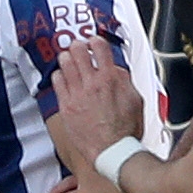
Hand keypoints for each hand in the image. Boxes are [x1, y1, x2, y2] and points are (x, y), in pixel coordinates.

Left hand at [45, 39, 143, 177]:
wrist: (112, 151)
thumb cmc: (126, 130)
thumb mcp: (136, 100)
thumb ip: (125, 81)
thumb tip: (116, 70)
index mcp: (111, 79)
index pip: (100, 48)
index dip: (96, 41)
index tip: (94, 41)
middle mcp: (92, 84)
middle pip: (78, 51)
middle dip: (78, 46)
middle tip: (78, 47)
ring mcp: (77, 94)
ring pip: (65, 64)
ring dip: (66, 58)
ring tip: (68, 59)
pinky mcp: (66, 106)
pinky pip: (57, 82)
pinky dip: (59, 75)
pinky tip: (62, 77)